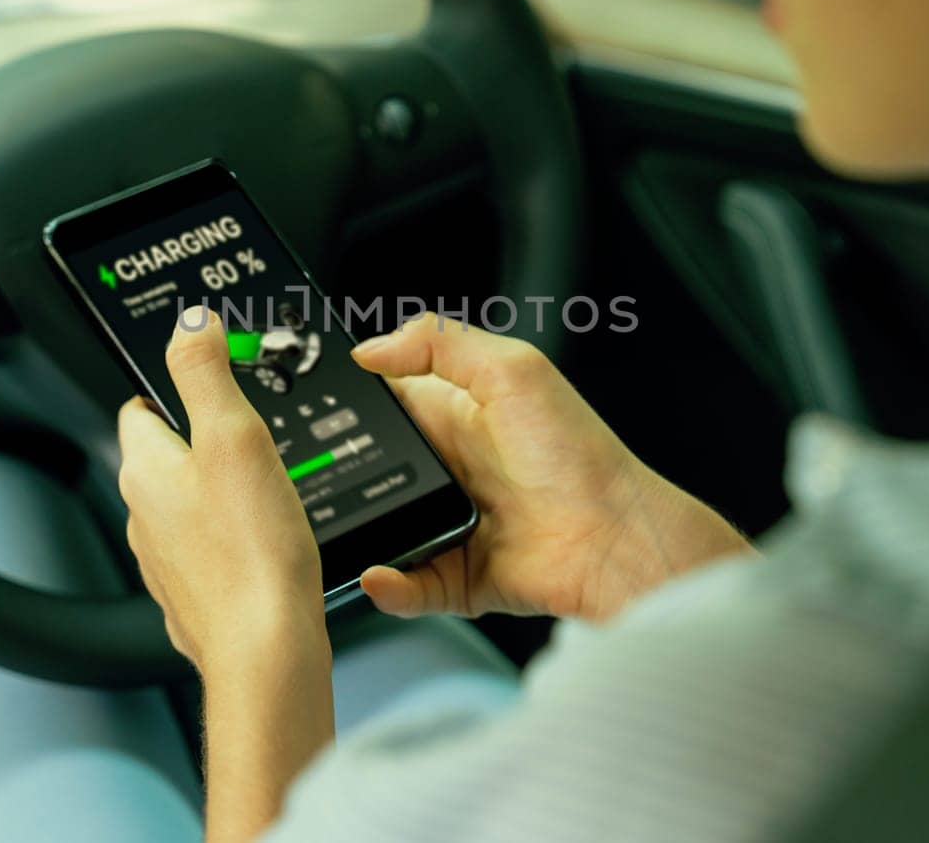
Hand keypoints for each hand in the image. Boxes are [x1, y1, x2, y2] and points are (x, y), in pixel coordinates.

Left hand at [117, 306, 328, 673]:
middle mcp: (144, 515)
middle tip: (258, 435)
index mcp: (145, 468)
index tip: (213, 379)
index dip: (176, 386)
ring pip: (190, 504)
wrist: (267, 651)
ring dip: (224, 490)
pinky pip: (211, 549)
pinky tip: (270, 539)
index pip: (140, 405)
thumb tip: (189, 322)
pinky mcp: (195, 595)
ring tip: (271, 487)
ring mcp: (167, 560)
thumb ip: (205, 371)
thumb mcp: (234, 436)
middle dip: (208, 439)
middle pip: (168, 454)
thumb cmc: (253, 552)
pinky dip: (235, 537)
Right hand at [353, 314, 750, 621]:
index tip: (314, 405)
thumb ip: (441, 344)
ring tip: (337, 529)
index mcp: (458, 416)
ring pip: (383, 530)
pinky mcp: (459, 576)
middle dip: (340, 472)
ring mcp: (451, 525)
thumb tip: (374, 346)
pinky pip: (408, 584)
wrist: (616, 538)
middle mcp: (450, 471)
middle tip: (313, 474)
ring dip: (360, 532)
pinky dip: (387, 585)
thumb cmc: (579, 455)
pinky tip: (378, 575)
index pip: (388, 404)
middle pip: (373, 469)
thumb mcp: (514, 370)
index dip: (352, 403)